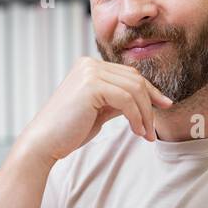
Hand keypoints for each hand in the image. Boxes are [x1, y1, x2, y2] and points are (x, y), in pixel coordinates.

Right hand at [15, 56, 172, 162]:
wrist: (43, 143)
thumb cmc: (68, 131)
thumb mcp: (99, 111)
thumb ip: (117, 100)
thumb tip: (145, 100)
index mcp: (88, 67)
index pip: (129, 74)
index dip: (150, 91)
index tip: (164, 106)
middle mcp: (88, 64)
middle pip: (134, 79)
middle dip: (150, 104)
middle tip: (155, 128)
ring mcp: (89, 72)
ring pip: (134, 89)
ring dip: (145, 114)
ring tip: (146, 134)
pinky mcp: (91, 85)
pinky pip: (126, 99)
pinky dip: (136, 117)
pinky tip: (137, 131)